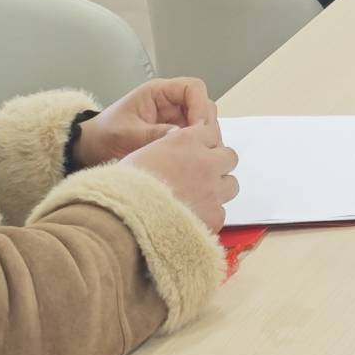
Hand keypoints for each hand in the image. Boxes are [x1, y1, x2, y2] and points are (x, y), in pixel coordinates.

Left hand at [75, 77, 215, 168]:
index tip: (197, 128)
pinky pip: (193, 138)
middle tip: (198, 146)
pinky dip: (195, 148)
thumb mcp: (126, 134)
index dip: (199, 105)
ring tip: (193, 156)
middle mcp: (170, 103)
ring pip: (202, 122)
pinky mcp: (173, 136)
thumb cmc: (104, 135)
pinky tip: (188, 161)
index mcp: (158, 92)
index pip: (192, 88)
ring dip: (202, 138)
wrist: (89, 149)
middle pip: (202, 105)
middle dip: (205, 124)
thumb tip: (180, 136)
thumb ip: (153, 134)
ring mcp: (174, 120)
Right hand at [122, 120, 238, 233]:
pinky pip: (221, 213)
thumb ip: (166, 149)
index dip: (203, 146)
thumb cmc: (123, 187)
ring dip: (218, 190)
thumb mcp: (141, 154)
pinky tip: (192, 221)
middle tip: (200, 178)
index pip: (210, 133)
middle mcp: (205, 162)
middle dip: (217, 166)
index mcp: (185, 141)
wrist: (123, 221)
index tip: (194, 156)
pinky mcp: (214, 217)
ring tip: (197, 201)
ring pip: (231, 185)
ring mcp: (213, 190)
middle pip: (229, 157)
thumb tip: (172, 154)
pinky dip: (210, 216)